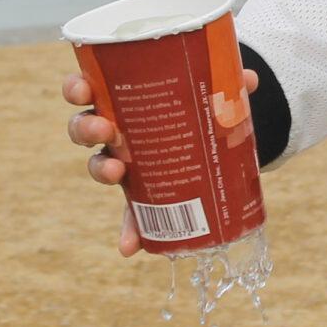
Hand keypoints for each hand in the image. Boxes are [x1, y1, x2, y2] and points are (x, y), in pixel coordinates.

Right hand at [65, 66, 258, 256]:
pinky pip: (129, 213)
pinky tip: (129, 247)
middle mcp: (114, 129)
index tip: (83, 90)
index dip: (77, 88)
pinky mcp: (140, 192)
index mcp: (120, 96)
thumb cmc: (193, 104)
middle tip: (105, 130)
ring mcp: (123, 161)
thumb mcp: (206, 91)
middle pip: (84, 128)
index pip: (88, 88)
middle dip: (87, 128)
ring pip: (97, 165)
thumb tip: (249, 79)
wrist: (205, 133)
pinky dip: (129, 231)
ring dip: (100, 170)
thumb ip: (223, 88)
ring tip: (115, 173)